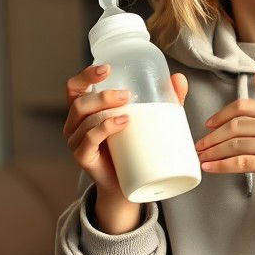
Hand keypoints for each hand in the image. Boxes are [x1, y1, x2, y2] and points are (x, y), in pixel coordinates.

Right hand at [64, 64, 187, 231]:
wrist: (131, 185)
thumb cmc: (135, 148)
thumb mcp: (150, 120)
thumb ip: (165, 100)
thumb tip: (179, 78)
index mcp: (85, 110)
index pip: (75, 87)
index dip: (86, 75)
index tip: (108, 68)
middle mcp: (75, 124)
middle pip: (80, 102)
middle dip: (103, 95)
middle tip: (128, 95)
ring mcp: (76, 142)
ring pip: (84, 120)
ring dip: (105, 111)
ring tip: (129, 111)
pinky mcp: (83, 158)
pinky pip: (88, 140)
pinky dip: (103, 129)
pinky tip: (121, 123)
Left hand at [196, 65, 254, 207]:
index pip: (241, 106)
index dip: (220, 116)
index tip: (208, 125)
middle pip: (234, 126)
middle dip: (212, 137)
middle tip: (199, 145)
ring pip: (235, 145)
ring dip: (213, 153)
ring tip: (202, 157)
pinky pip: (241, 163)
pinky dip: (222, 166)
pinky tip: (211, 168)